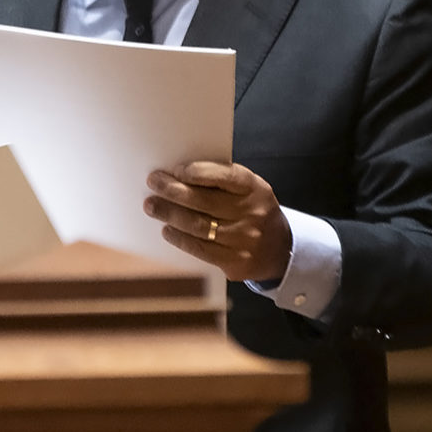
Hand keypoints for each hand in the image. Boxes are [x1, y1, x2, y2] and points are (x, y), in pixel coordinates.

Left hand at [144, 162, 290, 282]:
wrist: (279, 249)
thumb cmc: (253, 211)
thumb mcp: (248, 190)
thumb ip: (221, 182)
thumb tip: (178, 175)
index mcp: (255, 189)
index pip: (225, 176)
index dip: (199, 172)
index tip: (176, 169)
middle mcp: (252, 213)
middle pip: (205, 201)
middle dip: (174, 191)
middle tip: (154, 182)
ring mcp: (245, 240)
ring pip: (199, 226)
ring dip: (170, 214)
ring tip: (152, 206)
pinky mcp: (236, 262)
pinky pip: (201, 249)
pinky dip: (180, 239)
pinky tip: (167, 230)